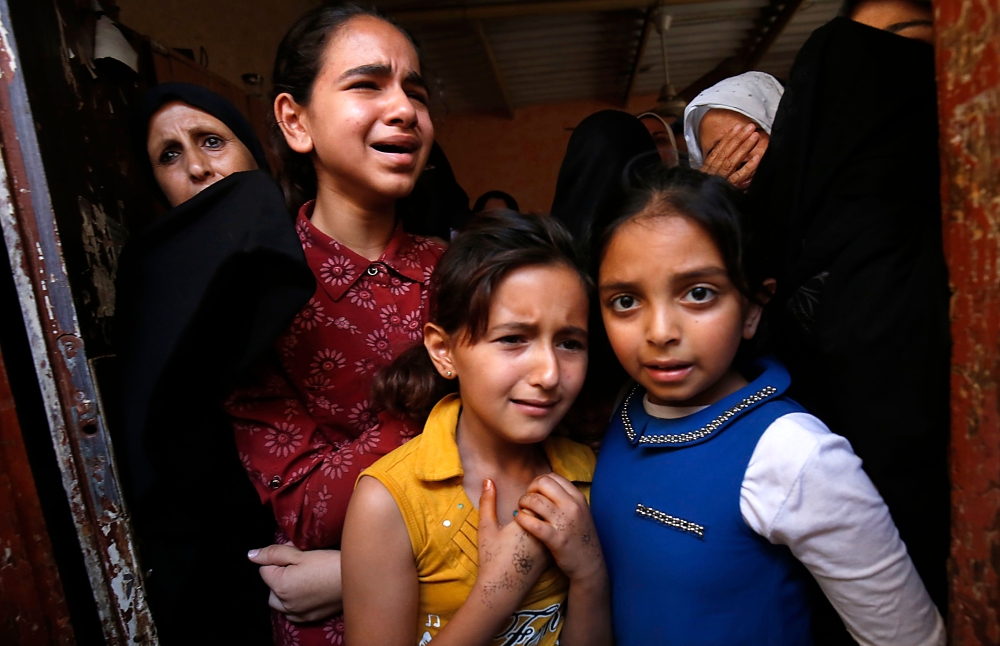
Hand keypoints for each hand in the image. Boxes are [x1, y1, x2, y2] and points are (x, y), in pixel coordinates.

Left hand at [248, 544, 341, 622]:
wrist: (355, 579)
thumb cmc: (328, 563)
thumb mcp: (299, 554)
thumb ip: (273, 553)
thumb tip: (251, 555)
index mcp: (280, 585)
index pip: (265, 569)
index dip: (278, 560)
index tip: (295, 556)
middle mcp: (285, 603)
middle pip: (270, 587)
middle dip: (278, 577)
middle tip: (299, 567)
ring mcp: (297, 613)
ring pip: (279, 602)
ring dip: (285, 591)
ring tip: (303, 580)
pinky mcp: (309, 618)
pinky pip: (292, 613)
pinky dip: (294, 603)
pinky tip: (308, 593)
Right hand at [474, 479, 549, 610]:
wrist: (502, 590)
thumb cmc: (492, 558)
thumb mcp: (486, 528)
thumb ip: (487, 502)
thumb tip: (488, 480)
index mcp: (529, 521)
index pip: (537, 498)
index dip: (528, 499)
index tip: (519, 505)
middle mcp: (543, 532)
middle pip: (547, 509)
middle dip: (537, 508)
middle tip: (523, 517)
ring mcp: (549, 544)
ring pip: (550, 523)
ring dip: (541, 521)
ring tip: (525, 531)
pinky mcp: (550, 555)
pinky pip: (550, 537)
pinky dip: (543, 535)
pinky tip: (529, 544)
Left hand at [515, 474, 604, 582]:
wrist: (589, 564)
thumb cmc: (579, 536)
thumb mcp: (580, 512)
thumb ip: (565, 497)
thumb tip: (544, 484)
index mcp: (578, 497)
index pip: (552, 476)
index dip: (538, 482)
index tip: (534, 493)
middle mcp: (573, 506)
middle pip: (543, 483)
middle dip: (530, 489)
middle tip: (526, 501)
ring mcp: (565, 522)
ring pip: (535, 500)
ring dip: (522, 503)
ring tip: (521, 510)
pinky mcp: (556, 539)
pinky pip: (532, 523)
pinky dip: (521, 518)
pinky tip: (518, 519)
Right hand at [701, 122, 763, 190]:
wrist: (698, 205)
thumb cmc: (703, 191)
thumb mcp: (706, 176)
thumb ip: (716, 165)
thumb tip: (725, 153)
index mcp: (708, 167)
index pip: (719, 149)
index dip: (728, 137)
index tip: (737, 126)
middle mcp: (714, 172)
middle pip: (727, 152)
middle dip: (738, 138)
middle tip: (749, 127)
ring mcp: (722, 179)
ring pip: (733, 160)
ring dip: (744, 147)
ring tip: (754, 136)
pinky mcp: (730, 188)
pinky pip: (740, 176)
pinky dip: (749, 166)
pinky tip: (757, 157)